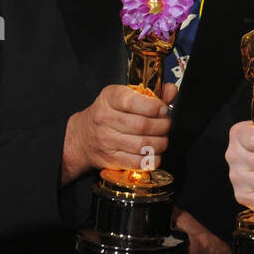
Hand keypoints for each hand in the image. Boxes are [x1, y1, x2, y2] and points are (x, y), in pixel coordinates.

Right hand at [61, 83, 177, 183]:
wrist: (83, 137)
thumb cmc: (109, 113)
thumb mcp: (125, 96)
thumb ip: (151, 94)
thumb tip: (171, 90)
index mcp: (109, 98)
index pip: (132, 101)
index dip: (154, 106)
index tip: (163, 109)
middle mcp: (105, 118)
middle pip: (142, 125)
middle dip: (162, 126)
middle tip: (166, 125)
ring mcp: (106, 140)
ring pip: (142, 145)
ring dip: (160, 143)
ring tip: (162, 139)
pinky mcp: (110, 158)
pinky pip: (137, 162)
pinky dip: (151, 159)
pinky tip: (154, 153)